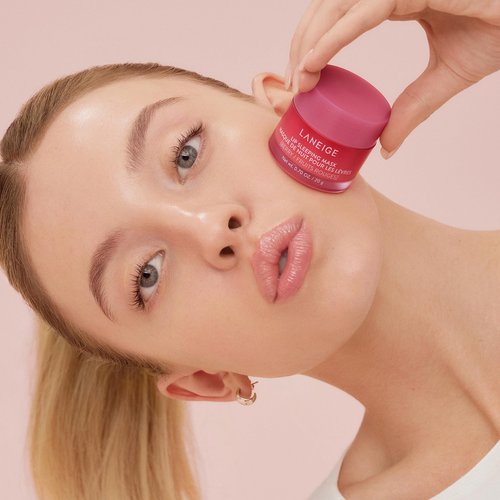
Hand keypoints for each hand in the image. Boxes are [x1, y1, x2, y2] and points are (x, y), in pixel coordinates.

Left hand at [286, 0, 499, 157]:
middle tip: (291, 85)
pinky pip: (366, 10)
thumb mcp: (445, 78)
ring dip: (310, 42)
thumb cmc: (498, 33)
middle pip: (329, 7)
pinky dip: (335, 36)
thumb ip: (412, 107)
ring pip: (338, 5)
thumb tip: (384, 147)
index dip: (313, 44)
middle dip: (302, 43)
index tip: (298, 80)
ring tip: (298, 80)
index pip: (340, 16)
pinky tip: (313, 63)